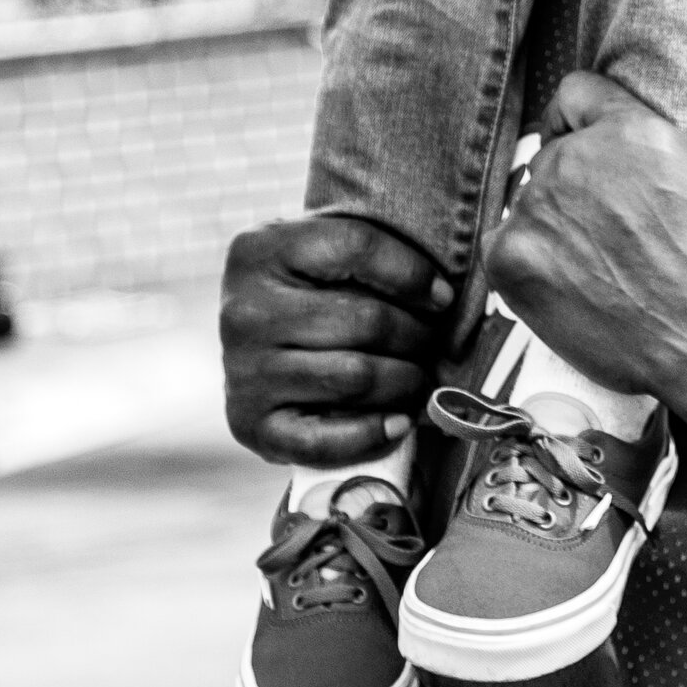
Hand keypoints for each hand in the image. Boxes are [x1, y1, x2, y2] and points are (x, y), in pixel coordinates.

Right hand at [219, 214, 450, 469]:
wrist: (253, 346)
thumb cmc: (306, 291)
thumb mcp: (318, 251)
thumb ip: (368, 252)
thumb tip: (442, 295)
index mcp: (260, 250)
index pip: (355, 247)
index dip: (413, 273)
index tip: (442, 297)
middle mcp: (245, 310)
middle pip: (365, 320)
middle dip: (417, 335)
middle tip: (432, 344)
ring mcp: (244, 371)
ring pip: (356, 377)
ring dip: (405, 382)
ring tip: (419, 378)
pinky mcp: (250, 424)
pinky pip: (323, 440)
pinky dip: (371, 434)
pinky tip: (398, 422)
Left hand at [487, 74, 686, 409]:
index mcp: (627, 130)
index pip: (575, 94)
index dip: (580, 114)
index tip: (585, 139)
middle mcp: (573, 160)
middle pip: (553, 153)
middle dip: (575, 181)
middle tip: (606, 223)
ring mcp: (536, 210)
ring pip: (527, 201)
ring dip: (551, 221)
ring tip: (590, 260)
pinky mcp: (510, 258)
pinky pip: (500, 242)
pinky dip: (523, 259)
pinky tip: (560, 279)